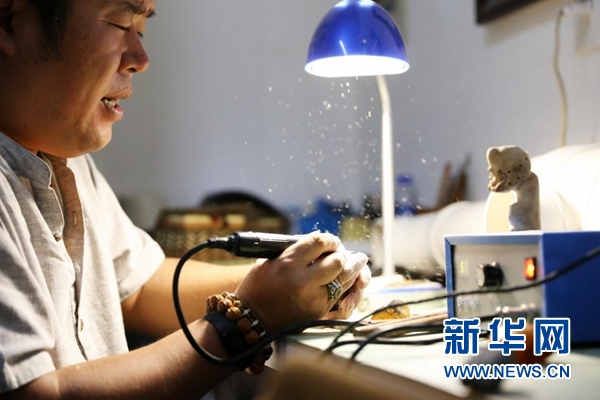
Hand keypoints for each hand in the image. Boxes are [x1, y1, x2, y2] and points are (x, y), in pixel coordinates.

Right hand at [235, 232, 368, 333]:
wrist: (253, 320)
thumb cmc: (258, 288)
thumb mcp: (269, 262)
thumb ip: (293, 252)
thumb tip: (318, 243)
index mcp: (288, 263)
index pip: (319, 242)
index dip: (329, 239)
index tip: (331, 241)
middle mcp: (303, 280)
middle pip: (337, 260)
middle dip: (341, 253)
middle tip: (341, 252)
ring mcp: (314, 298)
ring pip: (345, 278)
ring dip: (353, 267)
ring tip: (358, 260)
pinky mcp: (319, 312)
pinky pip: (341, 295)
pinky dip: (346, 285)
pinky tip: (349, 278)